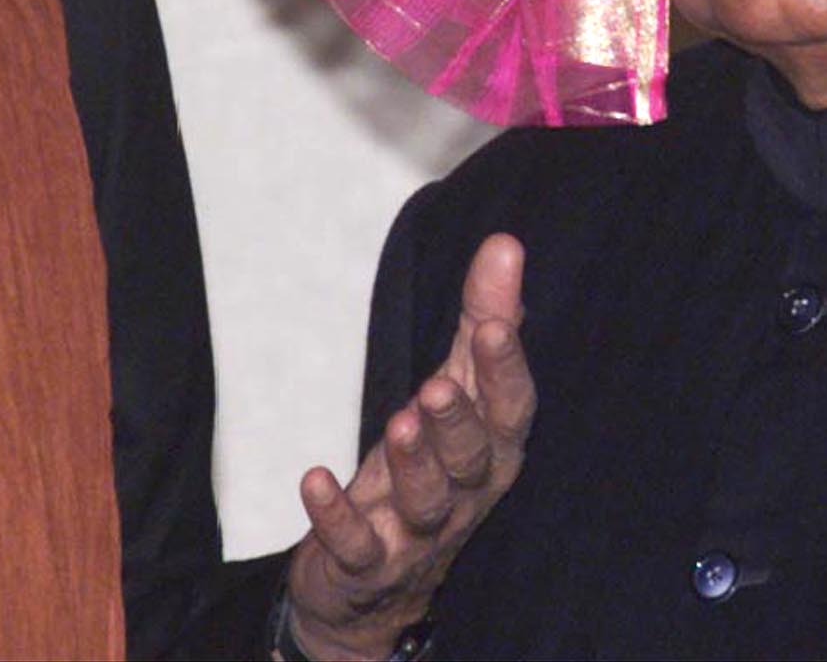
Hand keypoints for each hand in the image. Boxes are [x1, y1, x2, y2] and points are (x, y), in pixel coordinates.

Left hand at [286, 233, 532, 660]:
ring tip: (399, 423)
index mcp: (493, 449)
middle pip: (472, 460)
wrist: (378, 582)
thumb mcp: (457, 389)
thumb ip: (481, 319)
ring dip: (413, 464)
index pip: (512, 409)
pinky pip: (356, 546)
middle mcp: (465, 495)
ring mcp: (416, 534)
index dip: (505, 370)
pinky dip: (336, 517)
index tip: (494, 324)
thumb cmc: (429, 468)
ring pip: (425, 503)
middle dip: (458, 422)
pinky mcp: (366, 564)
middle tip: (438, 385)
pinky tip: (314, 480)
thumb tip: (505, 245)